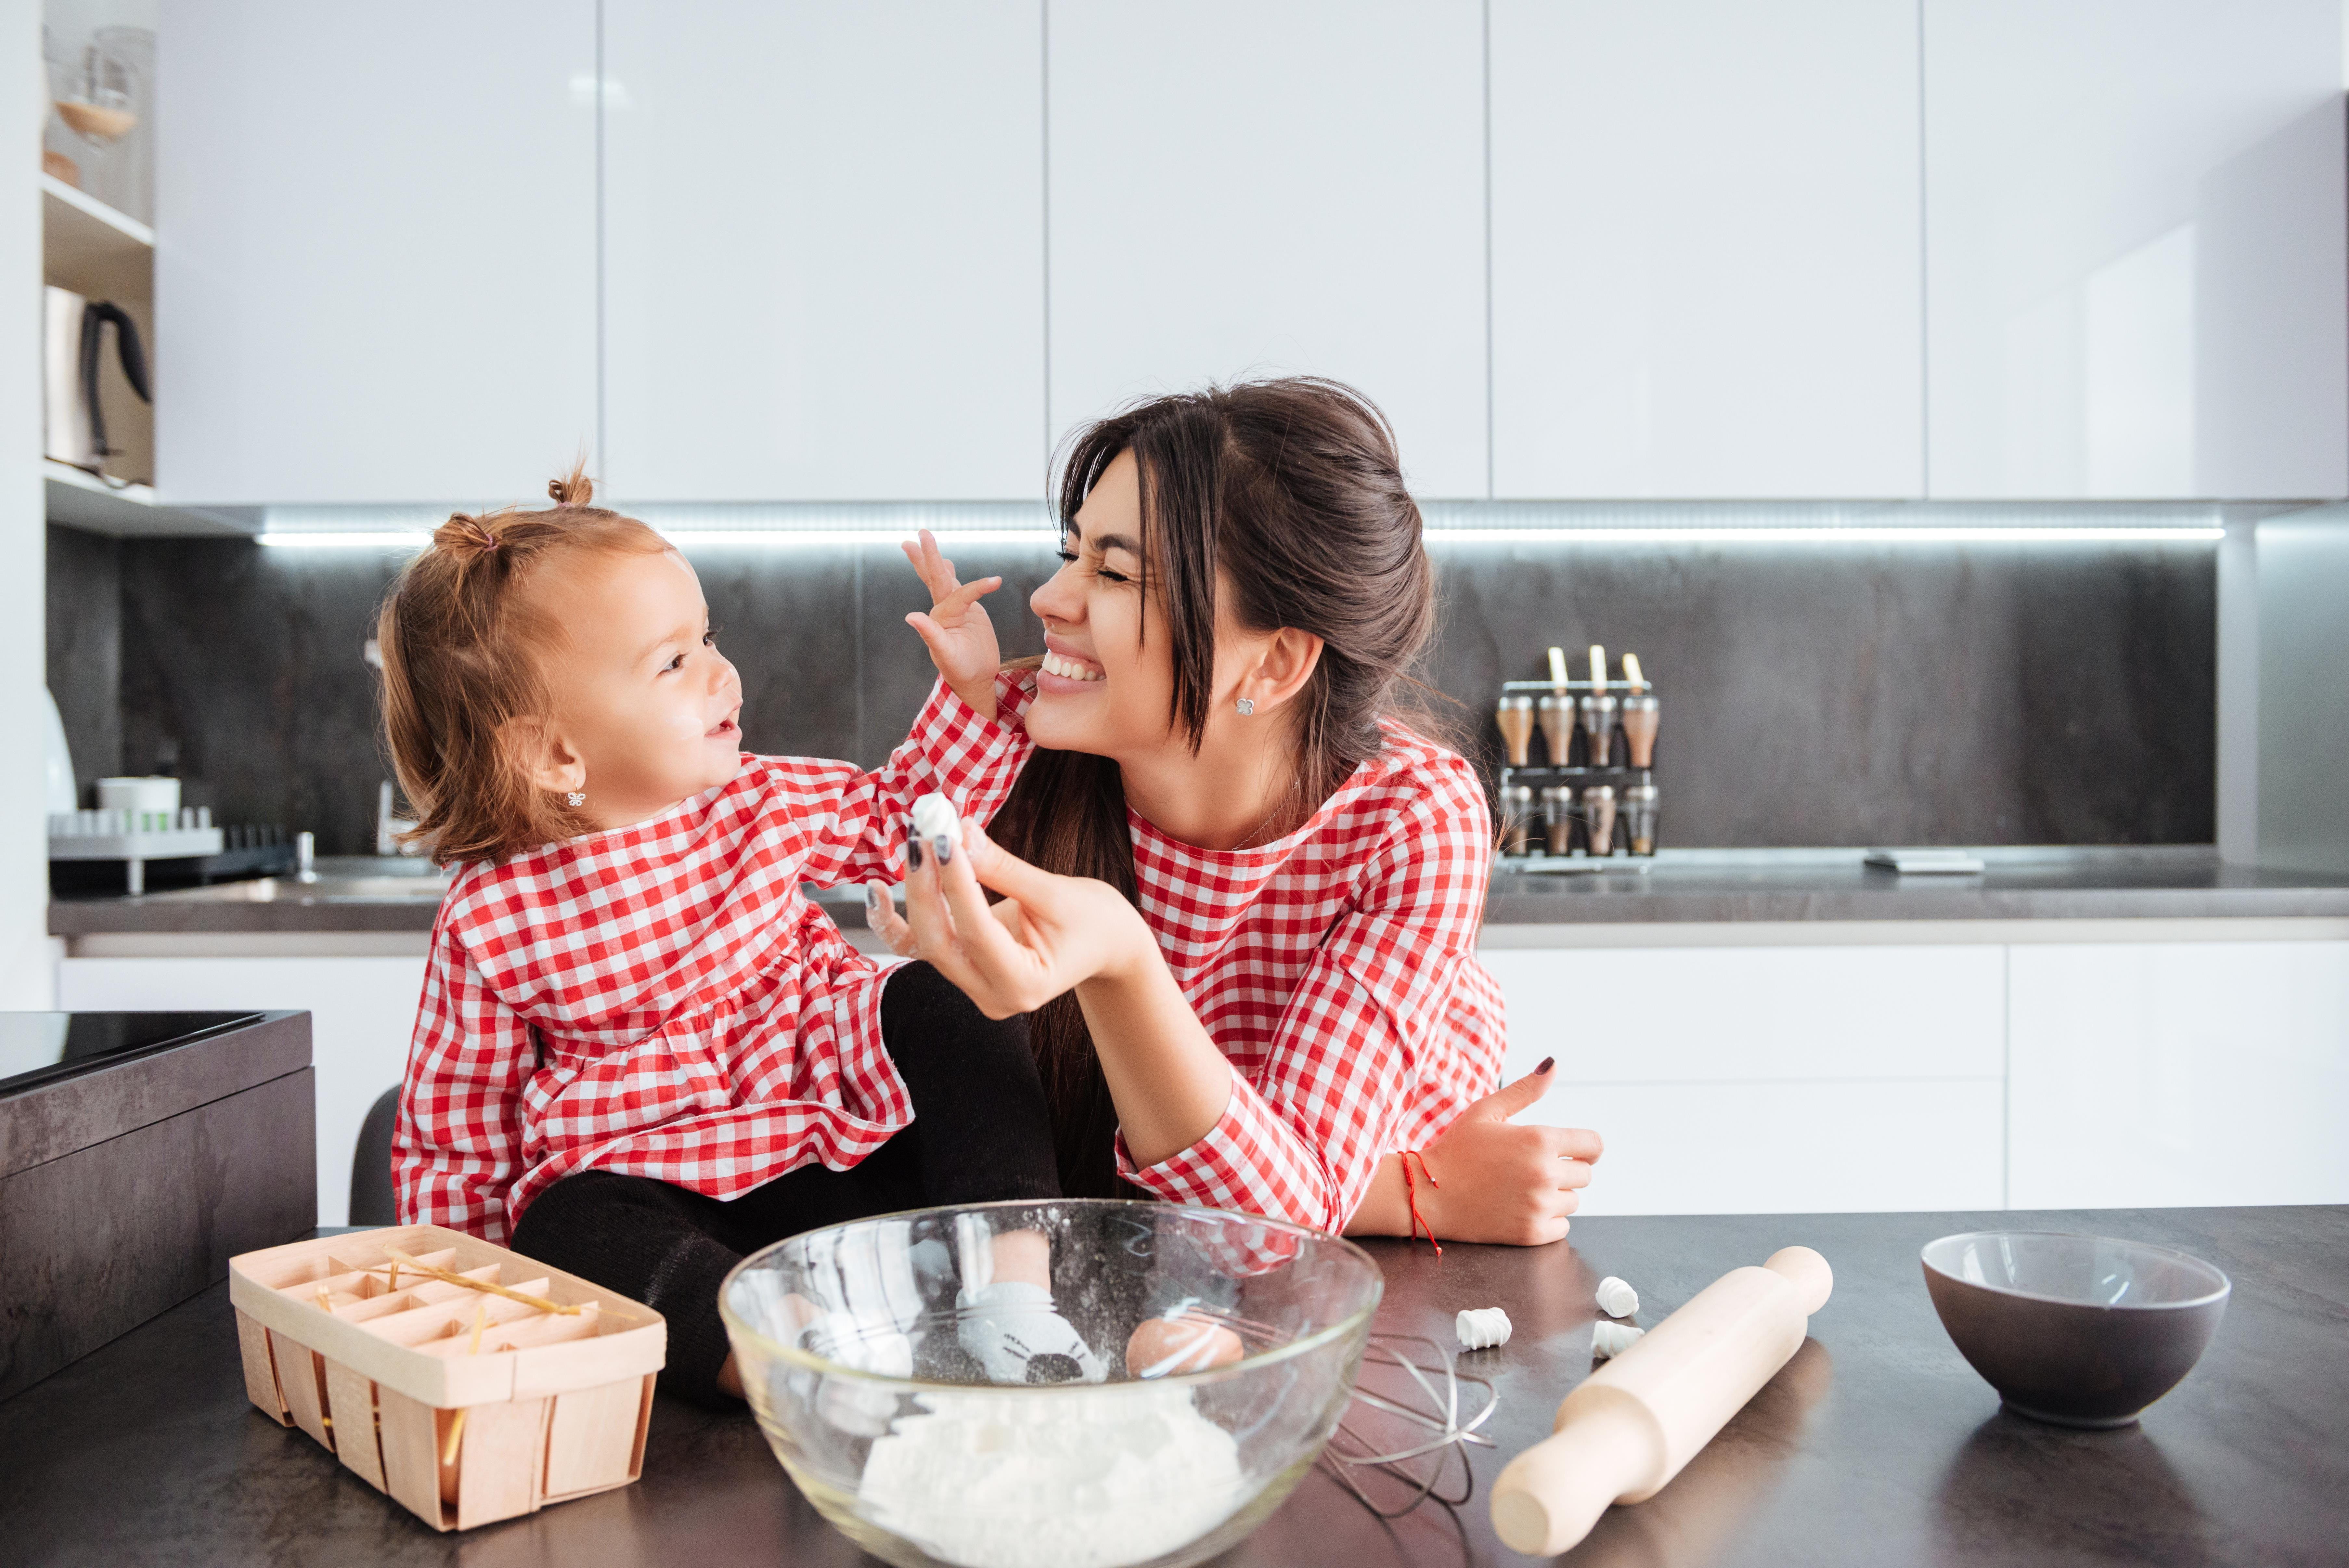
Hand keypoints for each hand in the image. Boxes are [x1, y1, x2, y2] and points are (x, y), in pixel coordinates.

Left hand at [897, 815, 1153, 1019]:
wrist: (1107, 947)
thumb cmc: (1095, 921)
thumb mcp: (1057, 894)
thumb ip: (1004, 869)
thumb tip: (960, 831)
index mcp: (1025, 985)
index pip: (977, 931)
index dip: (956, 882)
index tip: (944, 836)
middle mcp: (993, 996)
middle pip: (940, 942)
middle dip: (925, 886)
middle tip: (923, 834)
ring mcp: (974, 987)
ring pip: (925, 943)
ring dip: (913, 893)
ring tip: (913, 843)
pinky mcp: (963, 970)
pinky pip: (920, 947)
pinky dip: (897, 920)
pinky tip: (877, 890)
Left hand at [901, 529, 1004, 722]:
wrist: (974, 680)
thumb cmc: (960, 671)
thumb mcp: (946, 655)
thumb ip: (930, 635)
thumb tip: (911, 617)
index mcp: (941, 617)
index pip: (958, 594)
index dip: (977, 587)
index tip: (996, 581)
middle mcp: (944, 609)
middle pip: (936, 577)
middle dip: (928, 555)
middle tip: (920, 532)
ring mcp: (955, 609)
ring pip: (943, 579)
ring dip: (934, 561)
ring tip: (924, 542)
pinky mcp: (967, 612)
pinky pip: (958, 588)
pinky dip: (951, 574)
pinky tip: (947, 564)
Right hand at [1386, 1065, 1602, 1245]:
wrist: (1426, 1194)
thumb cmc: (1455, 1149)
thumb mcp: (1487, 1111)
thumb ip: (1525, 1089)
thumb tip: (1553, 1064)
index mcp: (1539, 1140)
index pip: (1593, 1145)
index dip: (1585, 1146)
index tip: (1572, 1150)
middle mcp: (1544, 1174)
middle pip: (1585, 1175)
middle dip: (1565, 1169)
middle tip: (1533, 1168)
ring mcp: (1538, 1206)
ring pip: (1572, 1201)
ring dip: (1555, 1195)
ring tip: (1522, 1188)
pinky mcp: (1531, 1233)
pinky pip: (1562, 1227)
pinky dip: (1547, 1220)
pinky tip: (1521, 1208)